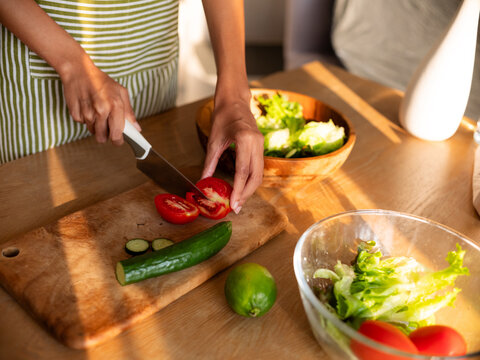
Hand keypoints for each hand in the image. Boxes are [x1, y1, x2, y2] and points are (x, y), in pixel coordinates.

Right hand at [59, 59, 140, 144]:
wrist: (78, 70)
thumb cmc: (100, 80)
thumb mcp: (120, 92)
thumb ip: (129, 112)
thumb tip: (136, 128)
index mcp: (115, 106)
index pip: (117, 134)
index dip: (118, 141)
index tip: (118, 140)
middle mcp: (101, 111)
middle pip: (102, 137)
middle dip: (105, 134)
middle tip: (106, 124)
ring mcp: (87, 113)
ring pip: (92, 131)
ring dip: (95, 125)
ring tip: (96, 110)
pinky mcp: (75, 113)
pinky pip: (82, 124)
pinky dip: (85, 118)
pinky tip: (86, 107)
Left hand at [202, 98, 263, 213]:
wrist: (234, 100)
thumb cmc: (223, 116)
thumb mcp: (213, 140)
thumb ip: (210, 162)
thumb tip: (203, 180)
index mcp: (246, 139)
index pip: (243, 171)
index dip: (239, 189)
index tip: (233, 203)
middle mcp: (257, 143)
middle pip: (256, 176)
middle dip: (246, 194)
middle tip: (236, 207)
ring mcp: (261, 145)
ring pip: (259, 174)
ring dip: (249, 189)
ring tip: (239, 201)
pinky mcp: (261, 147)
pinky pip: (258, 168)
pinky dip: (251, 180)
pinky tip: (243, 188)